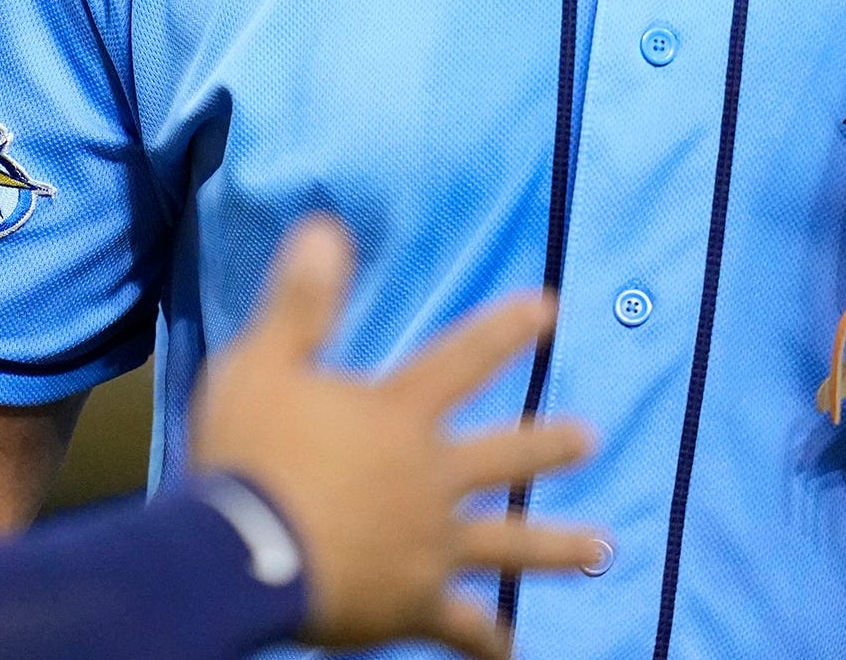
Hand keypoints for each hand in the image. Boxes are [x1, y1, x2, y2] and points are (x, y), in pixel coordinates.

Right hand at [186, 215, 604, 659]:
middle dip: (548, 446)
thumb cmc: (249, 456)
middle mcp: (430, 478)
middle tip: (590, 439)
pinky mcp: (414, 604)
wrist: (243, 554)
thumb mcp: (262, 363)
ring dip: (555, 546)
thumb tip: (329, 228)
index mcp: (398, 417)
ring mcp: (429, 545)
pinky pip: (462, 626)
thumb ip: (301, 302)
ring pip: (507, 544)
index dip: (505, 330)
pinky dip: (488, 639)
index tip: (551, 309)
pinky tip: (511, 650)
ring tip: (601, 550)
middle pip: (503, 457)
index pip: (461, 360)